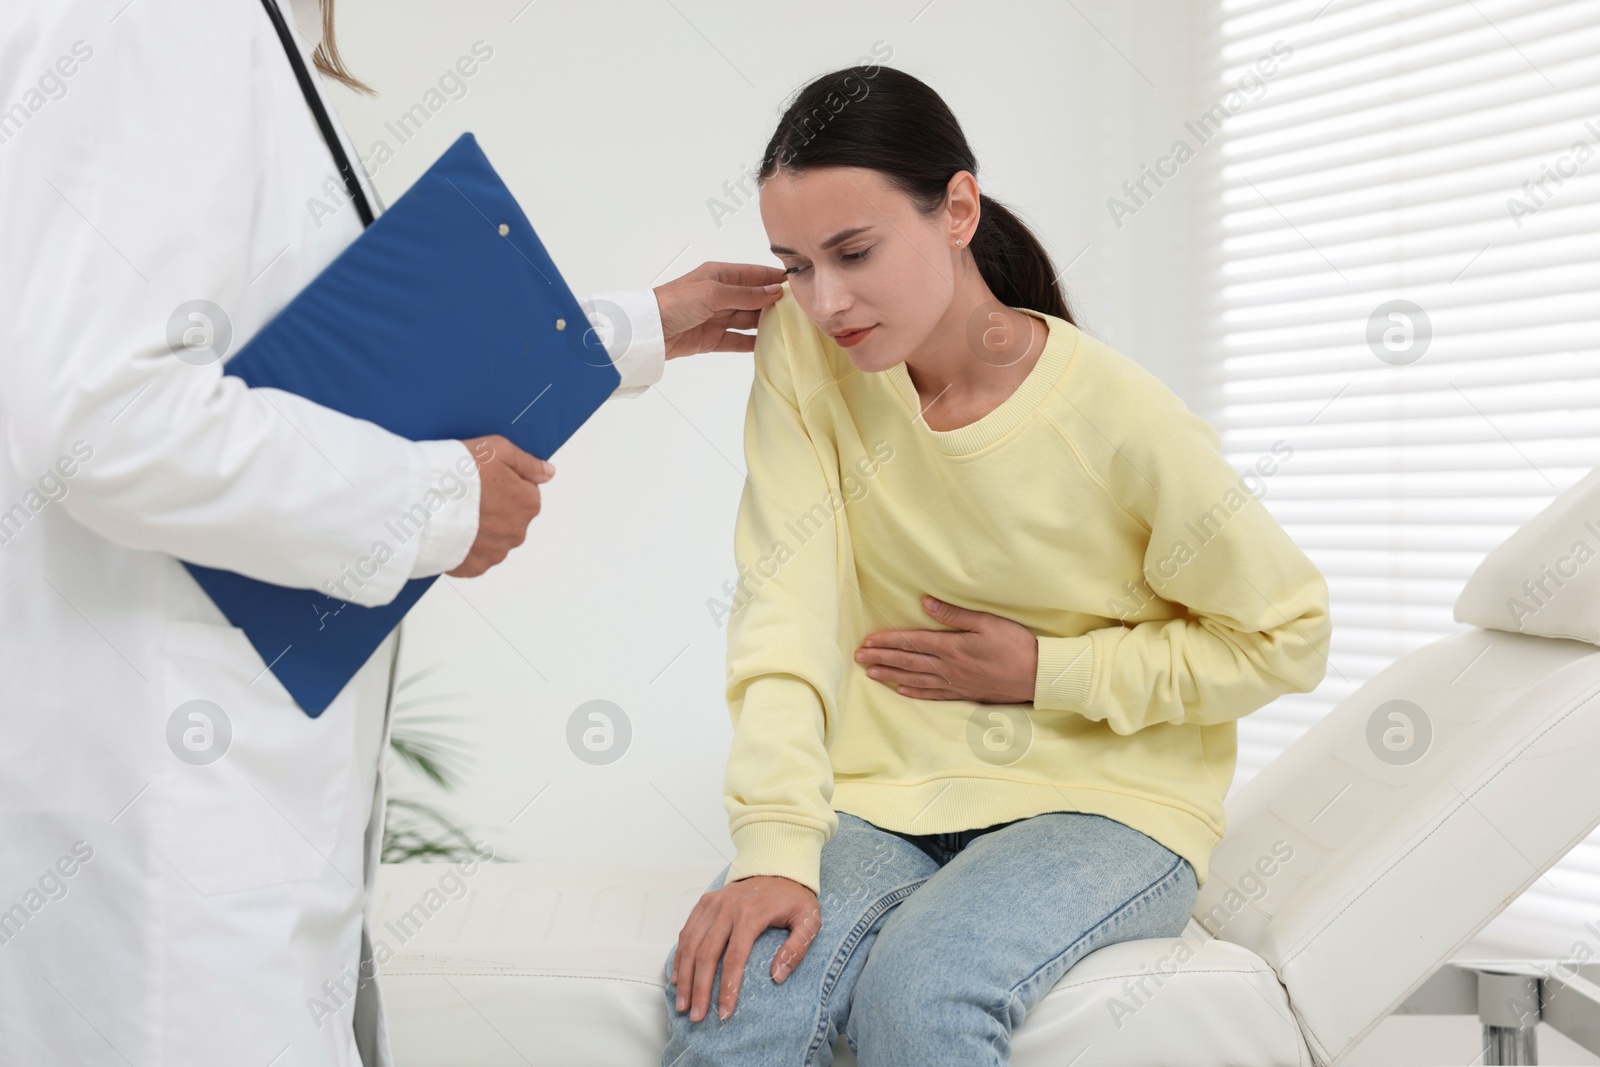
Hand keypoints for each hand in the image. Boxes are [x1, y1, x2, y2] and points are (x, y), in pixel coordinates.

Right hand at [446, 435, 553, 577]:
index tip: (483, 481)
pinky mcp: (473, 567)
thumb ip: (528, 464)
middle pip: (509, 519)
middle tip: (466, 497)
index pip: (524, 493)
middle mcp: (517, 532)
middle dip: (492, 510)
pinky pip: (473, 558)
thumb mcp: (498, 450)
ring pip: (492, 540)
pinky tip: (450, 532)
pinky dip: (464, 548)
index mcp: (528, 504)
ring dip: (479, 530)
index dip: (502, 484)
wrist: (423, 501)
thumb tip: (548, 473)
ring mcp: (495, 552)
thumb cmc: (460, 473)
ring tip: (455, 514)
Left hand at [654, 262, 786, 358]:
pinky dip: (752, 343)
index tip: (797, 283)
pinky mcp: (712, 339)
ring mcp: (716, 318)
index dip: (773, 278)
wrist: (649, 330)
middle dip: (773, 303)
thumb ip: (746, 295)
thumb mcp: (714, 293)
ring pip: (748, 320)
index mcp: (719, 275)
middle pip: (753, 298)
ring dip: (766, 324)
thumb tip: (774, 292)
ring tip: (789, 328)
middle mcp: (719, 295)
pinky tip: (770, 345)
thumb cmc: (677, 302)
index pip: (753, 274)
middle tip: (799, 310)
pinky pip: (737, 340)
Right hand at [670, 874, 819, 1021]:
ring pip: (691, 944)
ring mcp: (713, 904)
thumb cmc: (794, 897)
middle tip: (696, 1016)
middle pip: (707, 954)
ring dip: (684, 977)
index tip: (724, 1012)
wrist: (778, 866)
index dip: (727, 987)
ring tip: (683, 1004)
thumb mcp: (809, 920)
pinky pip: (687, 931)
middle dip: (700, 988)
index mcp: (751, 914)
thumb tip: (777, 976)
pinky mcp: (705, 902)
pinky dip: (680, 955)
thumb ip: (797, 948)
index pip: (735, 957)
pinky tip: (677, 977)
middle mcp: (727, 908)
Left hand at [856, 596, 1038, 703]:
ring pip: (915, 679)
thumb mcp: (987, 622)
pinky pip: (933, 694)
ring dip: (891, 675)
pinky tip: (901, 691)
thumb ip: (955, 614)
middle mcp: (948, 668)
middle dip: (881, 658)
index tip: (867, 640)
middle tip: (858, 657)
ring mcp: (955, 683)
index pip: (911, 642)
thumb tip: (926, 604)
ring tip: (871, 673)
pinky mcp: (964, 693)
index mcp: (951, 647)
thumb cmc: (1015, 645)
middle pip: (907, 662)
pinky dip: (914, 692)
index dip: (887, 641)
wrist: (1037, 676)